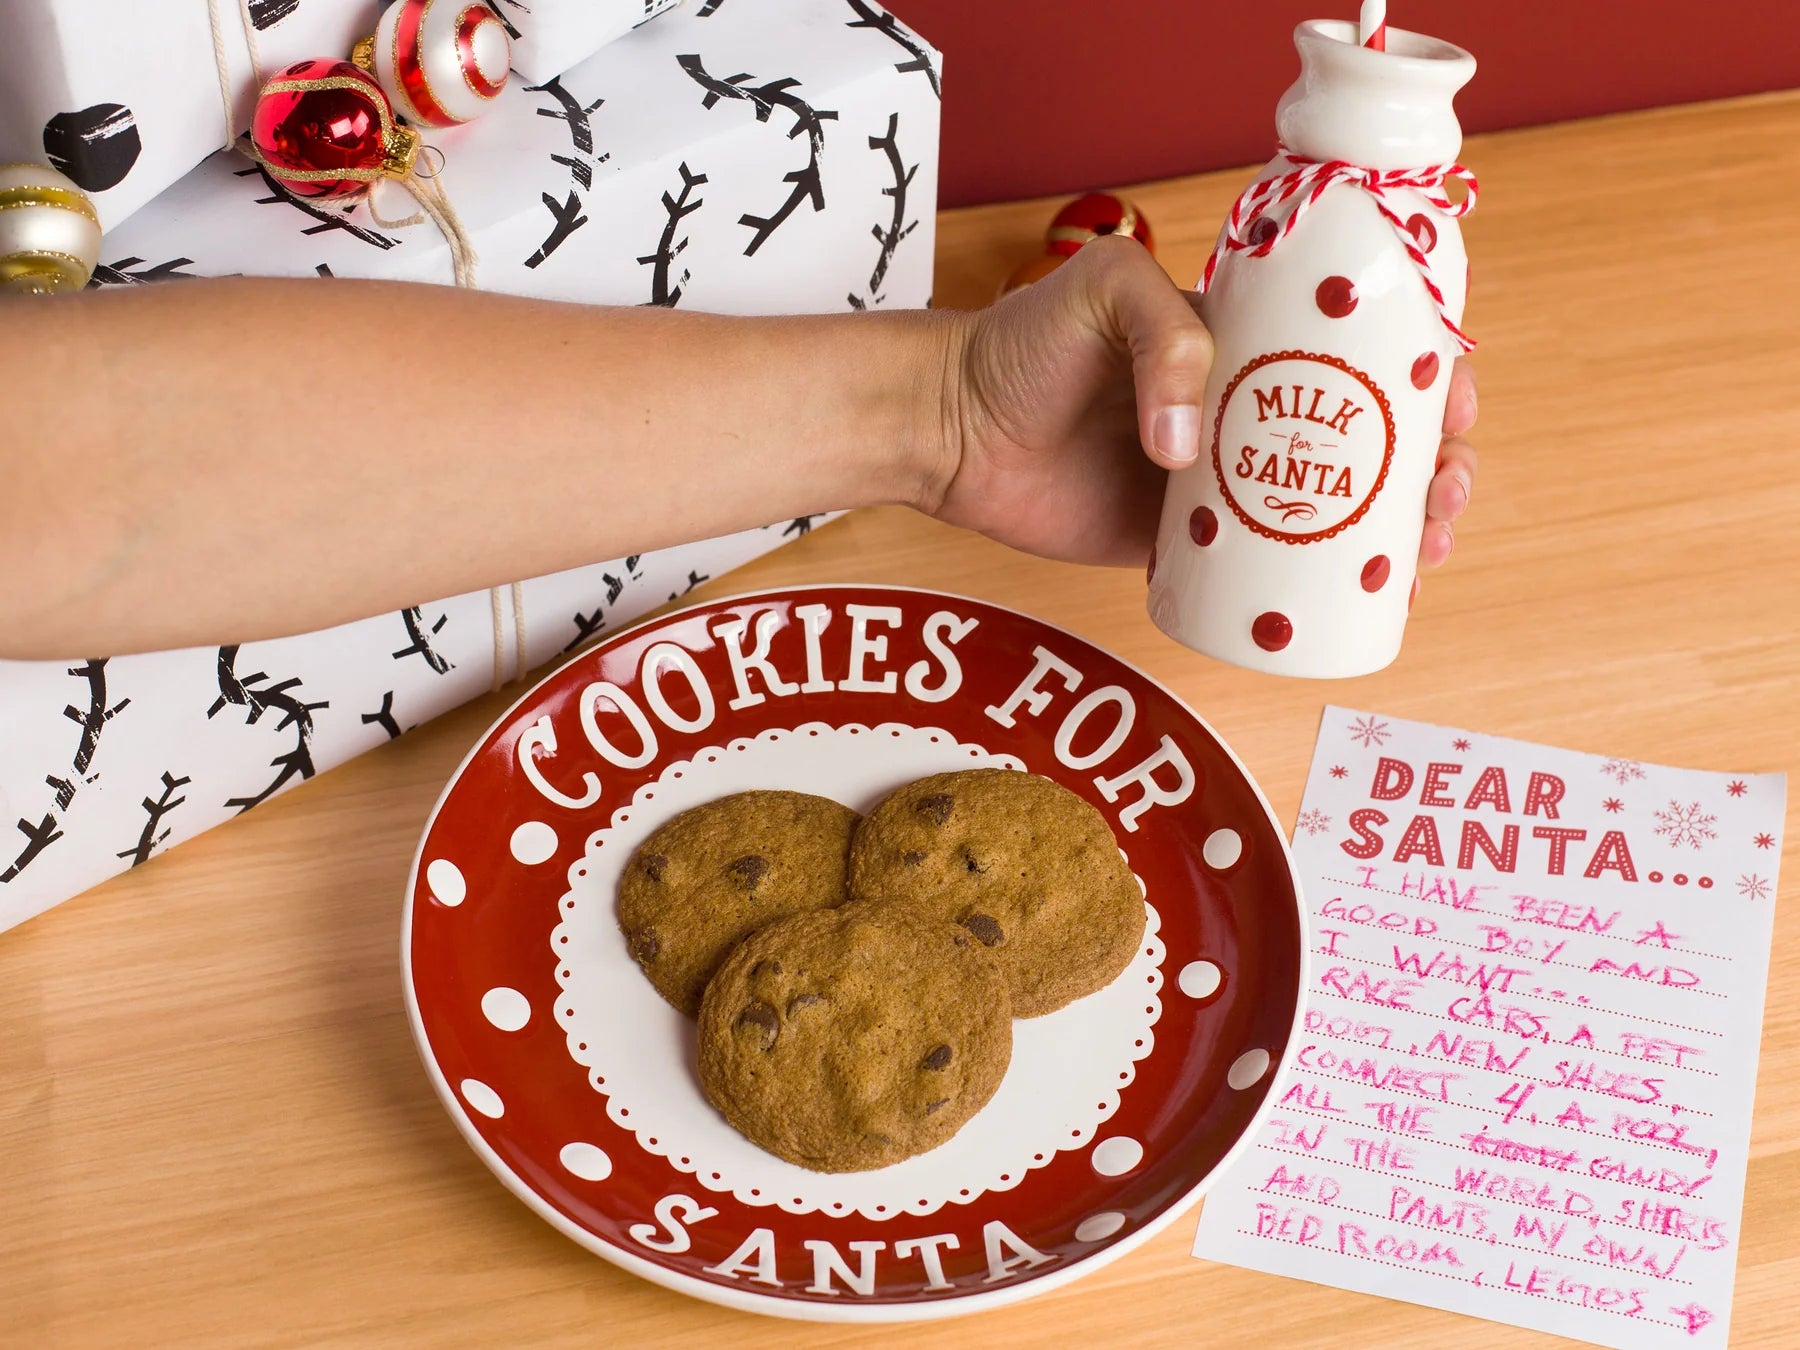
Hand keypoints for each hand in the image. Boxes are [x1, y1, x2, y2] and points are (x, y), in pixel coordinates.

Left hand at [922, 236, 1476, 581]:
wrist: (951, 428)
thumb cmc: (1021, 344)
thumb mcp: (1100, 293)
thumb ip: (1162, 335)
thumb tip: (1192, 447)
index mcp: (1251, 341)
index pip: (1363, 353)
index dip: (1428, 381)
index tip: (1455, 413)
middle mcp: (1249, 411)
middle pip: (1369, 440)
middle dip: (1432, 469)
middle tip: (1441, 501)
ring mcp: (1221, 482)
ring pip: (1332, 510)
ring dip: (1396, 534)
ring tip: (1422, 556)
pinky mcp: (1183, 544)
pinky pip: (1265, 570)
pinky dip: (1318, 589)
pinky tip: (1361, 603)